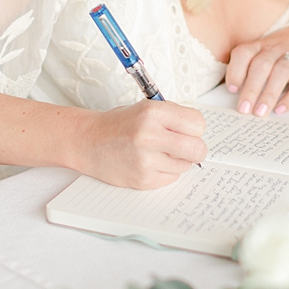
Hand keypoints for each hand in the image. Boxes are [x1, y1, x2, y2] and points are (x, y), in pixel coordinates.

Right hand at [71, 100, 206, 188]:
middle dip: (196, 149)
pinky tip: (148, 162)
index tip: (187, 130)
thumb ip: (174, 117)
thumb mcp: (146, 108)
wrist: (88, 142)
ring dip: (177, 161)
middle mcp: (150, 135)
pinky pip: (171, 178)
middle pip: (198, 149)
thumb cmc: (119, 124)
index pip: (198, 123)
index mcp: (153, 112)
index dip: (195, 128)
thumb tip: (200, 132)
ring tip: (158, 152)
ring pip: (186, 166)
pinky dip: (165, 172)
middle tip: (185, 147)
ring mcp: (146, 160)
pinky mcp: (142, 179)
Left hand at [225, 10, 288, 117]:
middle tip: (243, 109)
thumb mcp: (262, 51)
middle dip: (251, 89)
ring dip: (269, 94)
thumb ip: (247, 66)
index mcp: (259, 46)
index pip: (243, 53)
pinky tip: (280, 110)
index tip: (232, 89)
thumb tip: (233, 93)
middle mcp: (275, 50)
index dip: (235, 70)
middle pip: (261, 66)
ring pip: (280, 73)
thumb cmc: (279, 52)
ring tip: (260, 112)